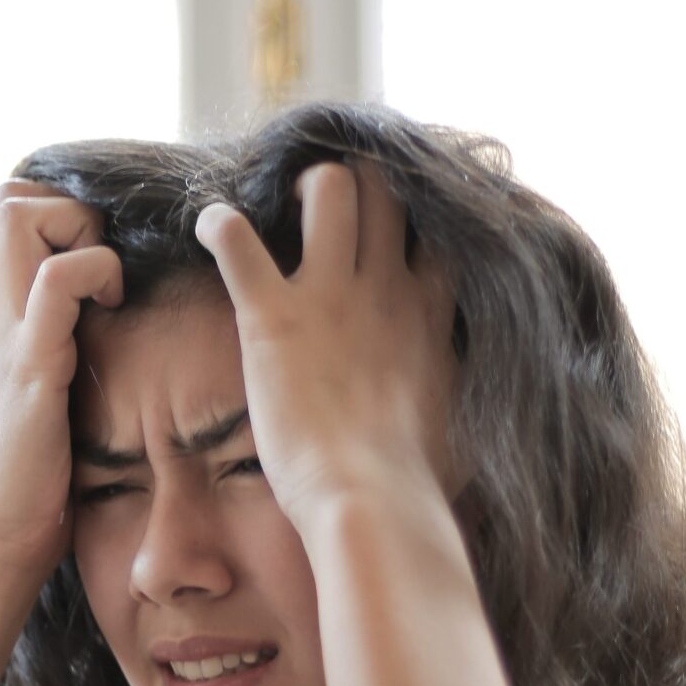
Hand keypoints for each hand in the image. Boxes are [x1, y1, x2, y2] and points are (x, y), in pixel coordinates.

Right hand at [0, 180, 123, 592]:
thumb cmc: (32, 483)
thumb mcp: (46, 399)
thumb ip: (61, 357)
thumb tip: (106, 340)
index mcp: (6, 321)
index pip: (12, 211)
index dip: (62, 214)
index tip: (102, 265)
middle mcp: (0, 316)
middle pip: (9, 197)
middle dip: (68, 209)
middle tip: (104, 268)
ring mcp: (11, 337)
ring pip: (20, 218)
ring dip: (79, 234)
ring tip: (107, 290)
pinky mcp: (31, 367)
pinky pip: (53, 284)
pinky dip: (92, 275)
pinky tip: (110, 312)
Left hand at [194, 160, 458, 532]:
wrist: (372, 502)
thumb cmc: (417, 483)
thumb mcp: (464, 425)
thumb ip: (461, 390)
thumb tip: (476, 407)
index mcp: (429, 313)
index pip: (438, 229)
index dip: (417, 216)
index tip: (397, 226)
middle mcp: (385, 287)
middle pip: (385, 187)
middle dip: (359, 183)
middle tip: (330, 208)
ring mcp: (329, 295)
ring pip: (329, 187)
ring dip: (302, 188)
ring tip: (282, 208)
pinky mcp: (272, 315)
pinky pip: (236, 240)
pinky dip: (218, 225)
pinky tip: (210, 226)